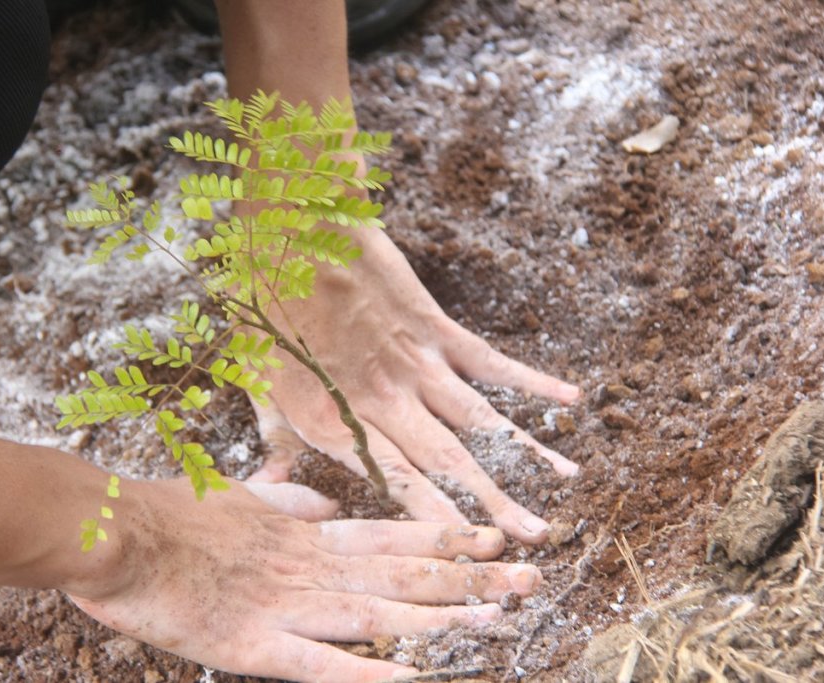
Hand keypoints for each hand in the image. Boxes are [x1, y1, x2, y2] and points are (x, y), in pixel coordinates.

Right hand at [67, 478, 541, 682]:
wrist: (115, 531)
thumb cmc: (171, 514)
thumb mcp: (239, 494)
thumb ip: (285, 496)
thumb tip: (320, 496)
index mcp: (305, 532)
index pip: (391, 533)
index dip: (447, 536)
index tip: (495, 536)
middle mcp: (310, 565)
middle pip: (403, 571)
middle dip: (470, 576)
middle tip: (529, 579)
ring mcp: (287, 605)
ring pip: (379, 612)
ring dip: (440, 617)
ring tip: (497, 619)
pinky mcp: (254, 647)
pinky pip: (323, 665)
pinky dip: (372, 674)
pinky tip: (417, 678)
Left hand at [250, 226, 580, 542]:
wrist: (291, 225)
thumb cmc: (265, 304)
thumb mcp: (253, 376)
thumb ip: (273, 436)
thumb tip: (268, 483)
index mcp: (335, 421)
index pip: (393, 483)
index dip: (434, 520)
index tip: (467, 550)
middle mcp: (383, 401)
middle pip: (448, 462)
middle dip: (495, 503)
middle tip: (537, 536)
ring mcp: (414, 363)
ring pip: (479, 418)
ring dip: (525, 452)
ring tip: (567, 482)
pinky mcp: (433, 327)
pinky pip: (489, 361)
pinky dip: (532, 380)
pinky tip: (570, 398)